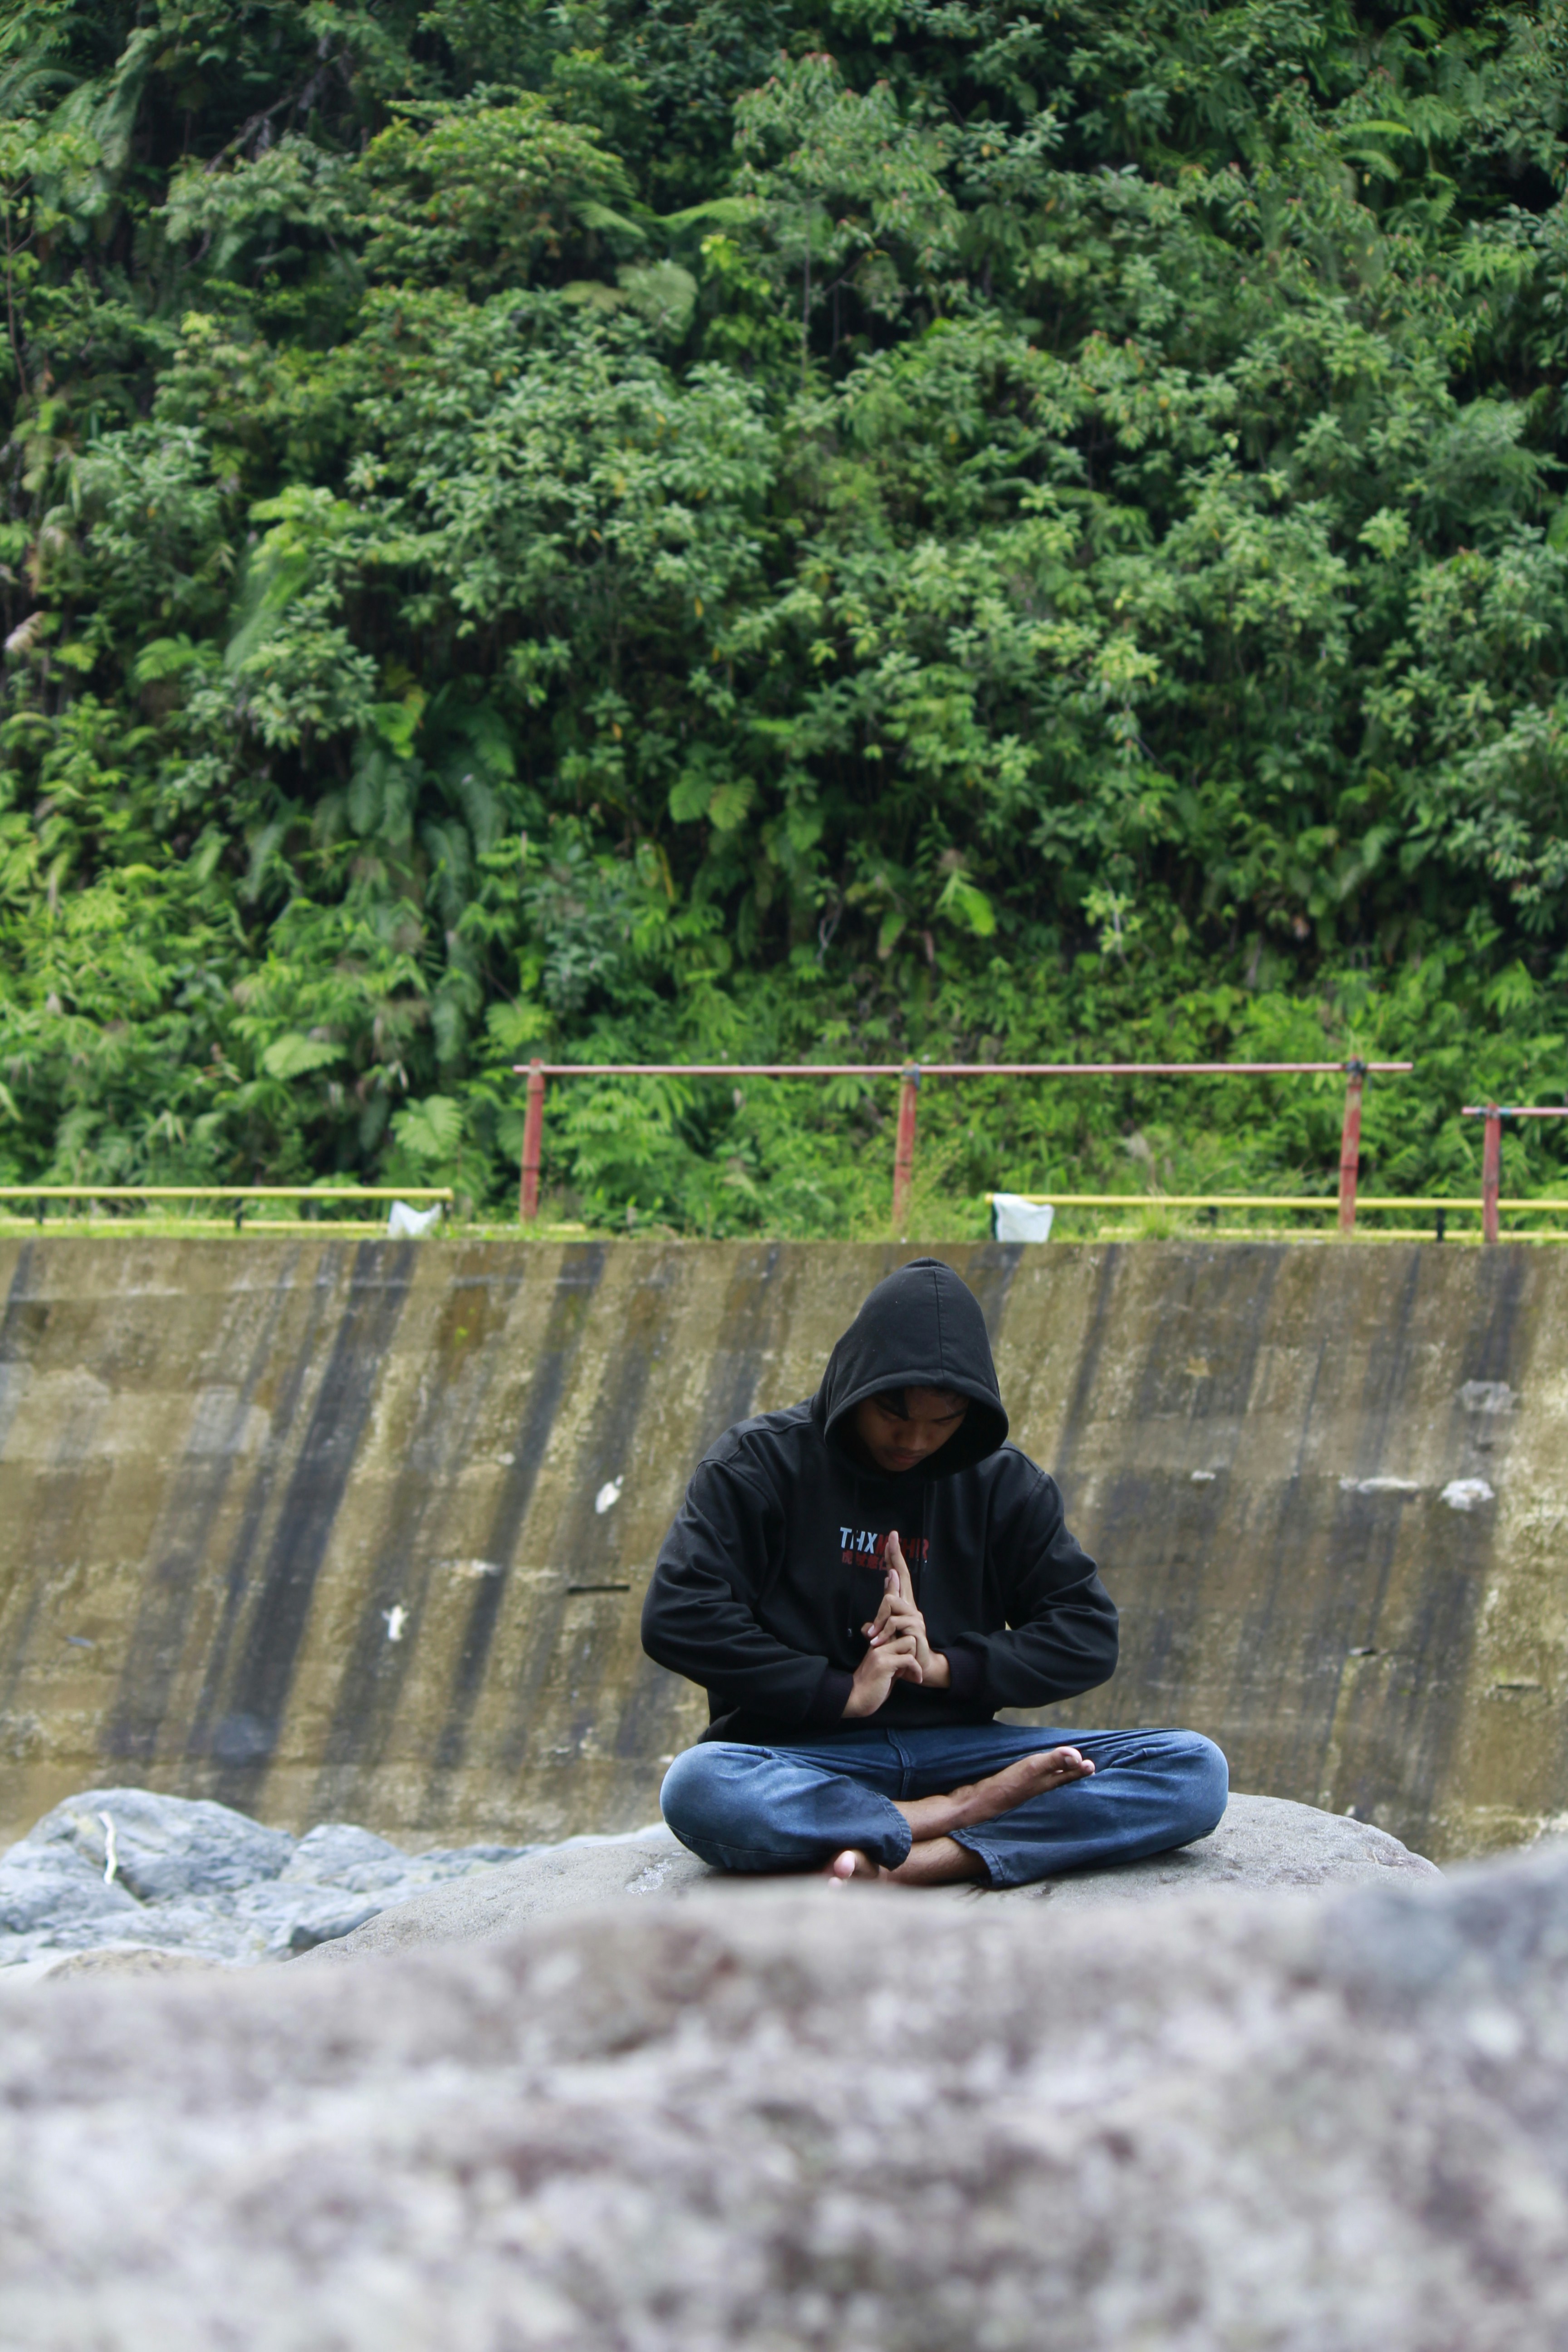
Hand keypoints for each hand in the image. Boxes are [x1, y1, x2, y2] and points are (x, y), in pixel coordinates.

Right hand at [841, 1618, 922, 1717]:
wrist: (857, 1700)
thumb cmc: (871, 1689)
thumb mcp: (885, 1670)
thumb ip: (894, 1661)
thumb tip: (910, 1657)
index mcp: (877, 1645)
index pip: (899, 1634)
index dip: (908, 1649)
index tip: (910, 1664)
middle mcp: (878, 1645)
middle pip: (907, 1636)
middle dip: (913, 1652)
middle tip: (910, 1669)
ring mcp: (880, 1652)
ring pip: (910, 1642)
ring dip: (914, 1658)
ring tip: (910, 1674)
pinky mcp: (885, 1663)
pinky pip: (909, 1659)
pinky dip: (917, 1669)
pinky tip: (916, 1679)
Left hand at [861, 1532, 950, 1692]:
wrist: (919, 1667)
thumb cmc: (900, 1649)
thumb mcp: (884, 1636)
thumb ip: (878, 1628)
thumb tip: (867, 1623)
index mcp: (903, 1605)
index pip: (898, 1576)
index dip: (894, 1557)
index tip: (891, 1537)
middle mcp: (911, 1606)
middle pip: (902, 1576)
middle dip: (895, 1555)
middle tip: (891, 1537)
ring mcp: (915, 1617)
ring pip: (891, 1602)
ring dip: (879, 1620)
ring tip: (874, 1637)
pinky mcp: (916, 1630)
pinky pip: (894, 1623)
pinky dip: (883, 1633)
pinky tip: (876, 1642)